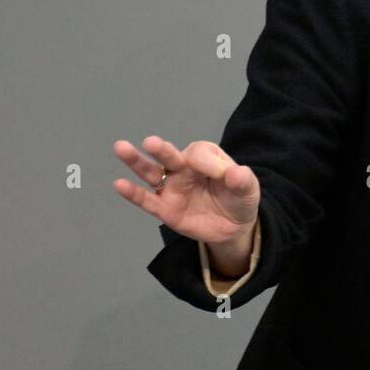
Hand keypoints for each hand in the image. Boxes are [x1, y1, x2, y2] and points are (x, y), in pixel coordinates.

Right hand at [112, 135, 259, 246]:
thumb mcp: (249, 190)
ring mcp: (172, 187)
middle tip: (151, 142)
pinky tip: (119, 185)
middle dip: (161, 150)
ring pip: (151, 172)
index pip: (200, 154)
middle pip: (169, 155)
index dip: (210, 165)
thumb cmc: (238, 198)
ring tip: (121, 148)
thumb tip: (236, 174)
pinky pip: (147, 200)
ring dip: (137, 161)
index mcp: (205, 156)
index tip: (225, 176)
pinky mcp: (165, 209)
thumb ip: (243, 181)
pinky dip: (133, 193)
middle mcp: (184, 168)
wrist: (233, 226)